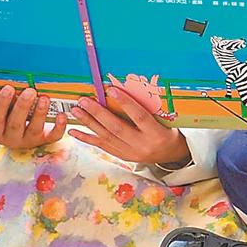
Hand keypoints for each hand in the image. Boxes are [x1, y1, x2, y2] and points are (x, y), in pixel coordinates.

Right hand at [0, 86, 67, 149]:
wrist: (21, 137)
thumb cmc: (11, 118)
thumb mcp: (5, 111)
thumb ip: (8, 102)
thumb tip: (15, 84)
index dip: (1, 103)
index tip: (9, 88)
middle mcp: (12, 139)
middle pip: (15, 124)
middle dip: (23, 106)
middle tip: (30, 91)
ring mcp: (28, 141)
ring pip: (34, 129)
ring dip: (40, 112)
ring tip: (44, 98)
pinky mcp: (44, 141)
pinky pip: (53, 136)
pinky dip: (59, 126)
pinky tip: (61, 115)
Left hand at [69, 86, 188, 165]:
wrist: (171, 154)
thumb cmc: (168, 130)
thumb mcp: (165, 119)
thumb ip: (147, 109)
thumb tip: (123, 93)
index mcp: (156, 134)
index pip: (139, 117)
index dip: (126, 103)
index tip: (112, 90)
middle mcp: (142, 145)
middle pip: (117, 128)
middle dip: (99, 113)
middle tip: (84, 101)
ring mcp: (131, 153)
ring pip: (106, 137)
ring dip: (89, 123)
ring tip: (77, 111)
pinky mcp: (123, 156)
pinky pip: (102, 146)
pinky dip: (87, 138)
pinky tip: (74, 131)